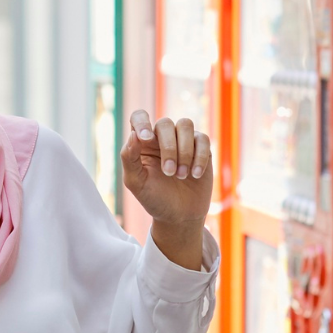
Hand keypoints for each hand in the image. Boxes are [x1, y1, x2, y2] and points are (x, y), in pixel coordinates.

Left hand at [123, 111, 211, 268]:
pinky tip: (195, 175)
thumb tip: (133, 134)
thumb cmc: (154, 198)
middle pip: (165, 123)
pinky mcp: (201, 148)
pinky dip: (200, 157)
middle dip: (169, 148)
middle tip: (169, 173)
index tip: (145, 138)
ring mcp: (183, 141)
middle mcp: (162, 137)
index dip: (142, 121)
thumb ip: (129, 158)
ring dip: (184, 151)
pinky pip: (203, 139)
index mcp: (142, 142)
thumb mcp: (136, 182)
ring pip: (185, 124)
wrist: (179, 216)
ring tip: (182, 175)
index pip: (139, 116)